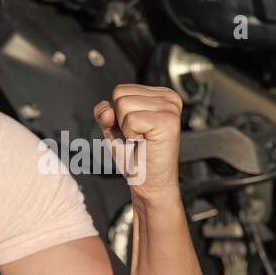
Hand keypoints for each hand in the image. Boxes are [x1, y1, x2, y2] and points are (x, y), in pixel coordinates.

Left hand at [93, 84, 183, 206]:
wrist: (149, 184)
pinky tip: (145, 143)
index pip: (121, 90)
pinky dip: (130, 135)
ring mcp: (170, 108)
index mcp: (159, 95)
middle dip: (120, 120)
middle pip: (120, 93)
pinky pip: (130, 119)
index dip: (117, 114)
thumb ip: (104, 112)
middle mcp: (168, 98)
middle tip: (137, 138)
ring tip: (142, 140)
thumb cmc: (135, 158)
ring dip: (126, 128)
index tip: (134, 131)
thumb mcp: (113, 129)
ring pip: (123, 104)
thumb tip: (107, 109)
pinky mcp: (168, 121)